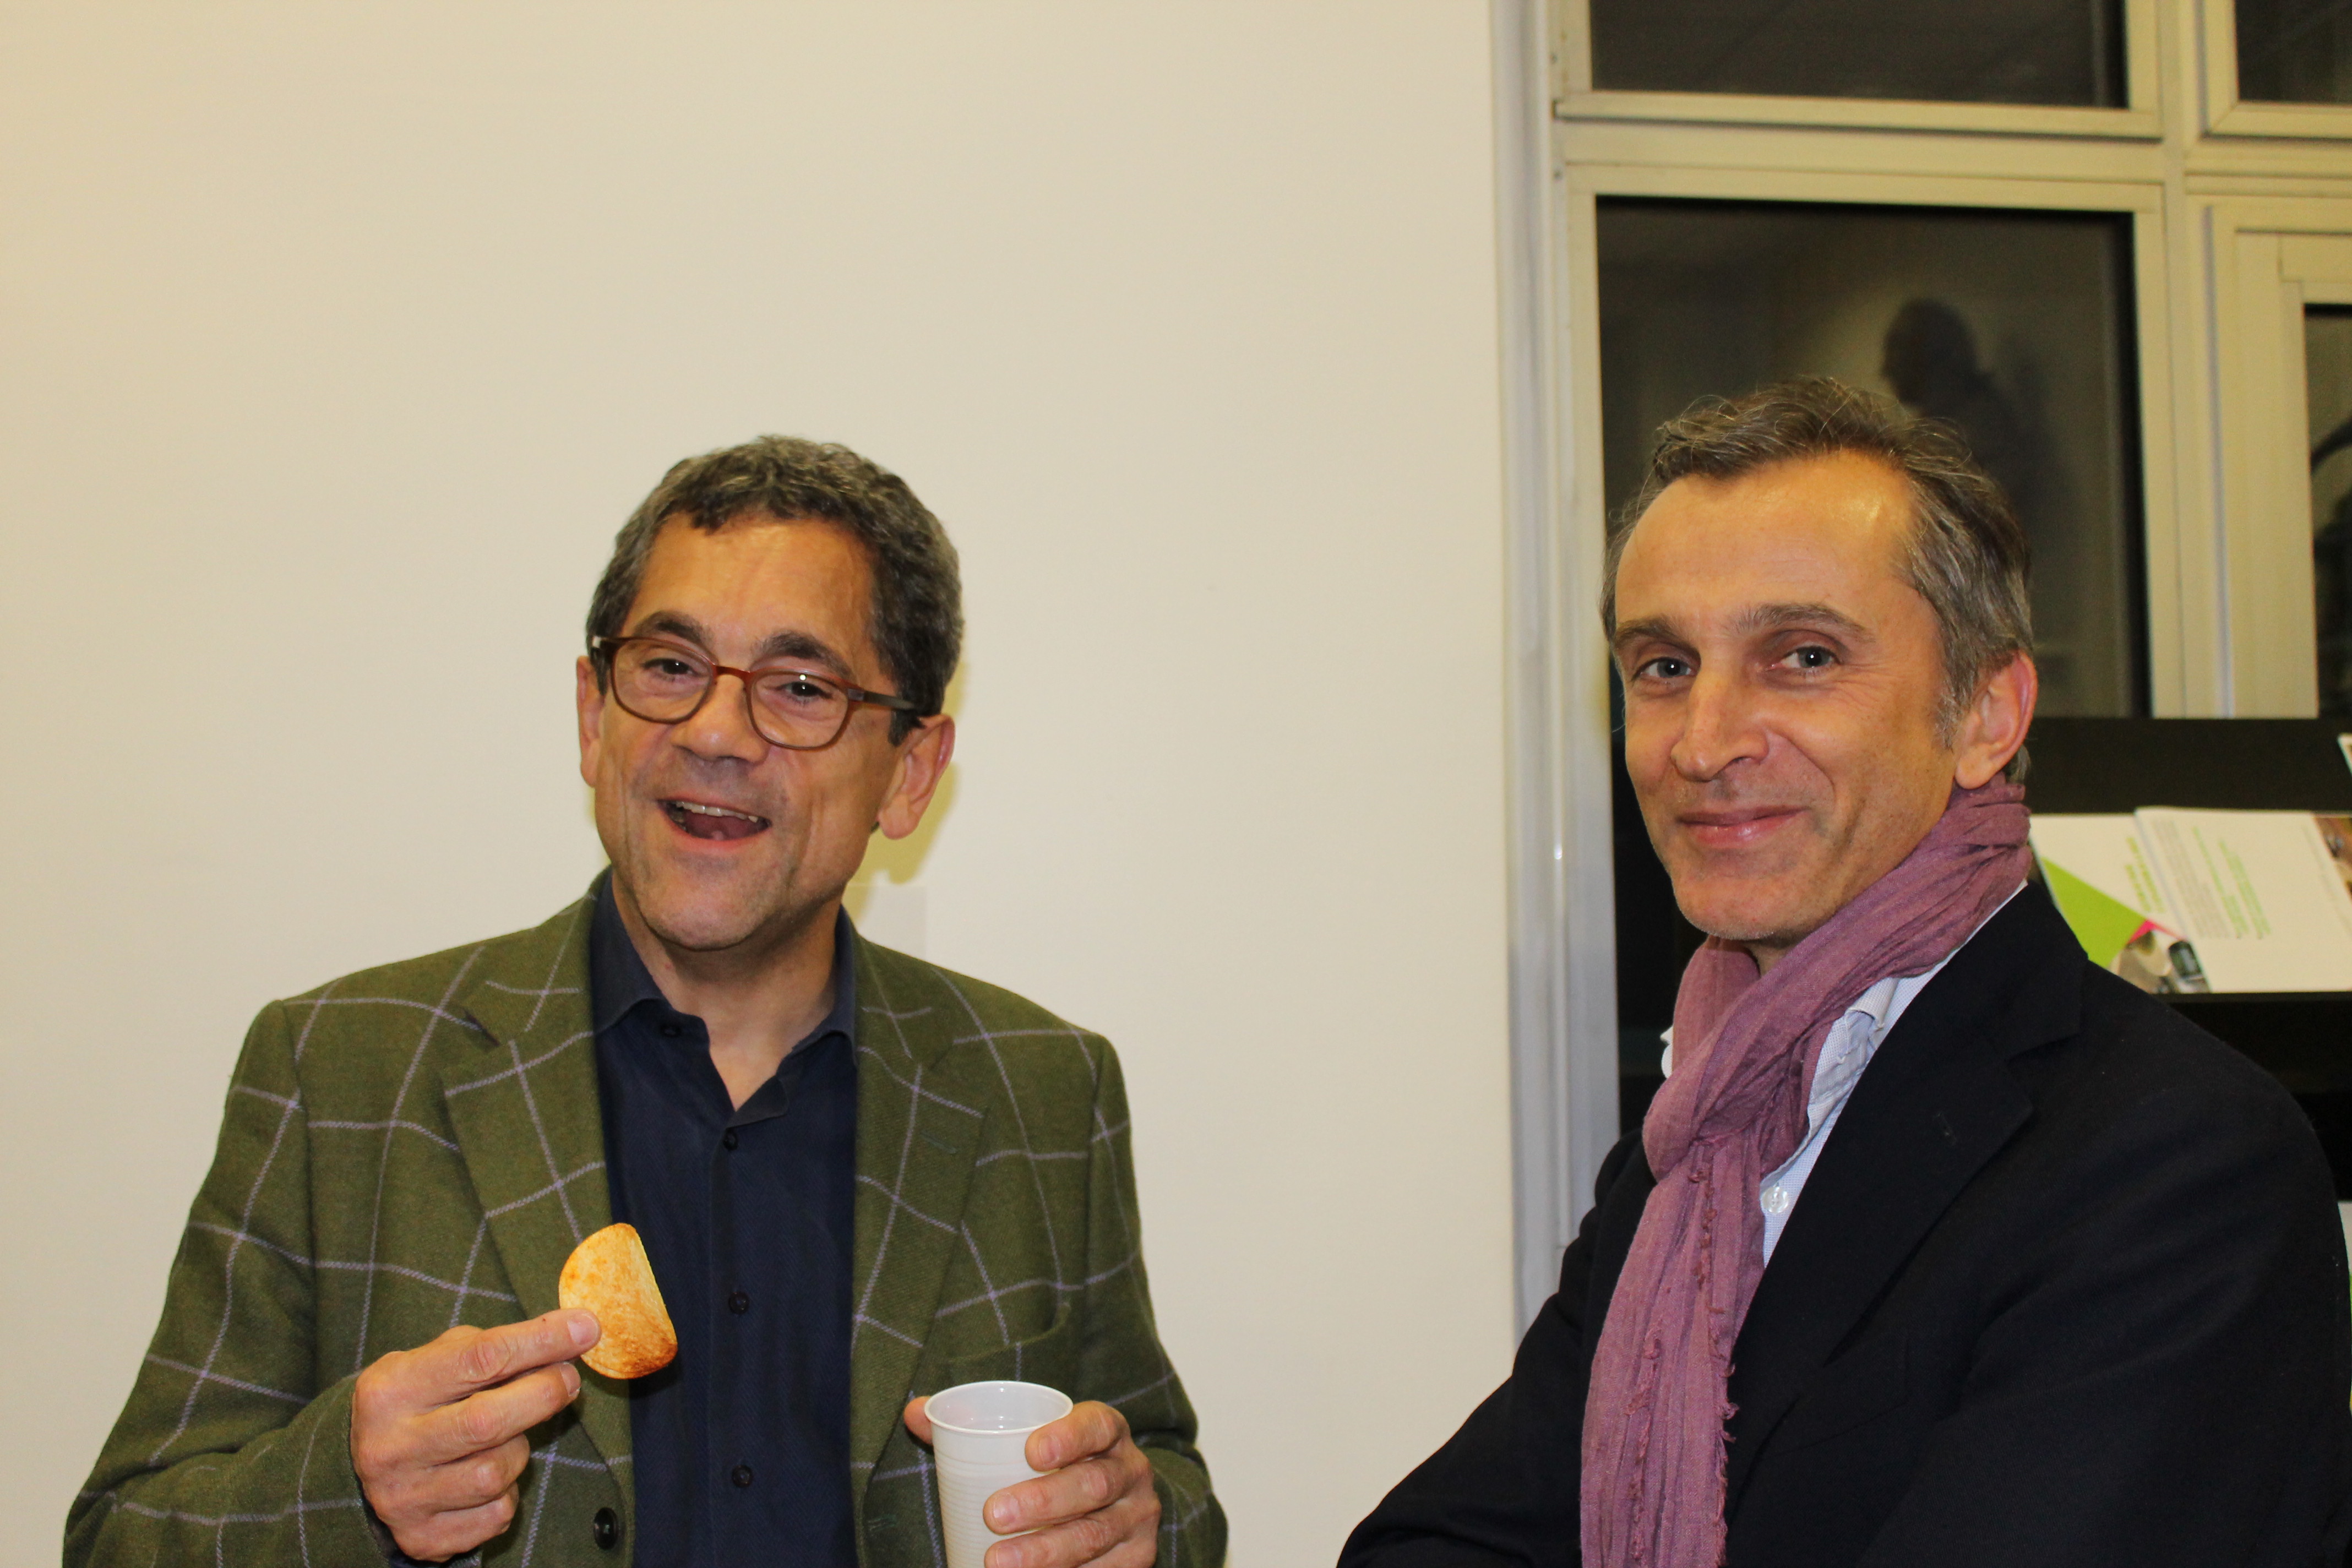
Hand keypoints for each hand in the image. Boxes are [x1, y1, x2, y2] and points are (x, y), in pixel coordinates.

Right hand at [352, 1309, 599, 1561]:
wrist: (363, 1472)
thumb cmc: (422, 1402)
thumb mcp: (441, 1360)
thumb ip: (499, 1346)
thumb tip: (575, 1334)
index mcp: (391, 1390)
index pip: (479, 1358)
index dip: (541, 1342)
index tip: (586, 1329)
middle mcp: (389, 1447)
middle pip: (488, 1421)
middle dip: (543, 1394)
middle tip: (567, 1378)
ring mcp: (402, 1498)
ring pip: (495, 1473)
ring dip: (520, 1449)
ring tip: (510, 1434)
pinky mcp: (422, 1538)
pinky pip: (496, 1514)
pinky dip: (507, 1493)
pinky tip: (491, 1479)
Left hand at [903, 1397, 1158, 1567]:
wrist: (1117, 1504)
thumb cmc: (1061, 1466)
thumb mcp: (1033, 1439)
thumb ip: (976, 1425)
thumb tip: (917, 1413)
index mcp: (1108, 1433)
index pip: (1096, 1426)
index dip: (1068, 1436)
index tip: (1031, 1451)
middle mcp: (1131, 1472)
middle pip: (1092, 1485)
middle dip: (1043, 1502)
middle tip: (994, 1514)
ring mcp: (1136, 1519)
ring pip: (1093, 1536)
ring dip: (1045, 1552)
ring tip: (997, 1561)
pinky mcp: (1137, 1558)